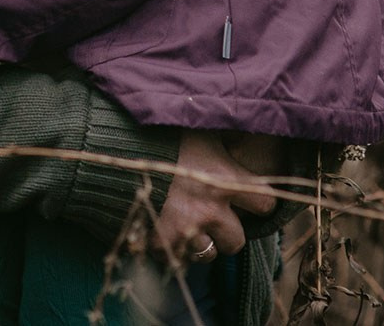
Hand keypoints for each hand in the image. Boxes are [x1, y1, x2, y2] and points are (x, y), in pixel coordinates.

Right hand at [153, 129, 276, 262]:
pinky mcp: (161, 242)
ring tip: (188, 226)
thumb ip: (224, 139)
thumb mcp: (200, 131)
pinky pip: (177, 259)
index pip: (265, 204)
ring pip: (208, 254)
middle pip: (237, 241)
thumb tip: (244, 125)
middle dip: (227, 230)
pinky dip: (173, 249)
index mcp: (226, 179)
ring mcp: (186, 229)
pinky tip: (165, 231)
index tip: (247, 198)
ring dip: (200, 242)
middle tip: (213, 216)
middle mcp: (211, 210)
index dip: (258, 201)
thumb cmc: (163, 135)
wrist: (118, 148)